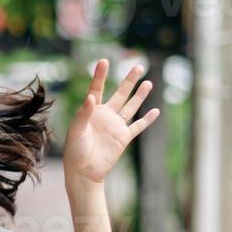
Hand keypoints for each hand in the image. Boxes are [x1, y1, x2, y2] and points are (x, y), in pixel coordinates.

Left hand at [63, 59, 162, 185]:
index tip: (104, 60)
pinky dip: (147, 119)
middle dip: (129, 80)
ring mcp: (115, 126)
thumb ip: (83, 114)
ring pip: (131, 107)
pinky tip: (156, 110)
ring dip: (140, 95)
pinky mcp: (123, 138)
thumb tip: (91, 97)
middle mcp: (105, 115)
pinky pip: (138, 126)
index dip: (100, 75)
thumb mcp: (76, 131)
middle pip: (120, 94)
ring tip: (148, 82)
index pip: (96, 89)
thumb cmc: (75, 150)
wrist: (83, 171)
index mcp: (91, 111)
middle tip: (138, 65)